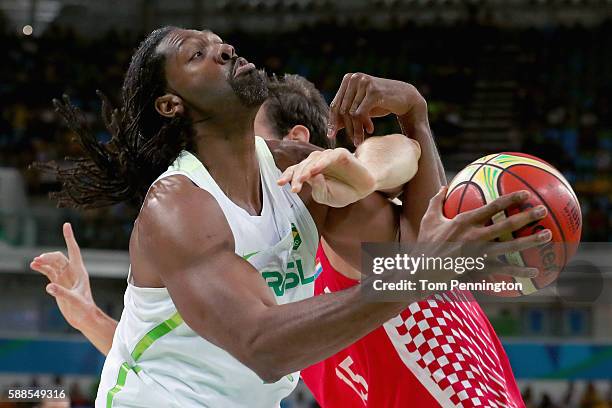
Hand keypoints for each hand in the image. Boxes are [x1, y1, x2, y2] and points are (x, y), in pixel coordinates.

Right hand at [31, 223, 95, 330]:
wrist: (83, 317)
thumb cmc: (84, 308)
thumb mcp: (74, 300)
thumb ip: (62, 293)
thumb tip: (49, 287)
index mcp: (80, 271)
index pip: (74, 250)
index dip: (69, 237)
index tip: (66, 225)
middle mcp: (72, 271)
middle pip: (59, 257)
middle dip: (49, 256)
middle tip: (39, 260)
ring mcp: (64, 277)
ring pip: (52, 263)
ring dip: (43, 261)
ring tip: (34, 262)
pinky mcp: (58, 283)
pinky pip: (48, 272)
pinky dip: (41, 268)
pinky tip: (33, 266)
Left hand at [277, 148, 375, 207]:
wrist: (363, 189)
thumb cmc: (343, 192)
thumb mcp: (326, 196)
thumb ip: (318, 189)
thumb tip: (310, 178)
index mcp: (311, 173)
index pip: (296, 171)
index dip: (287, 175)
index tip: (279, 183)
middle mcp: (317, 163)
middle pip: (302, 165)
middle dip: (296, 176)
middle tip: (295, 187)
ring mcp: (328, 157)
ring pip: (313, 159)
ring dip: (306, 169)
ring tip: (302, 179)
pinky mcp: (340, 154)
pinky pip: (329, 156)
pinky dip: (322, 162)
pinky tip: (316, 170)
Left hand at [327, 73, 425, 144]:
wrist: (405, 97)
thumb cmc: (381, 103)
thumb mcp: (361, 108)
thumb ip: (346, 116)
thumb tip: (329, 131)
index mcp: (348, 79)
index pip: (335, 104)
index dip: (332, 122)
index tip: (331, 136)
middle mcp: (354, 78)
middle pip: (342, 110)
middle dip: (348, 128)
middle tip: (354, 141)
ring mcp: (363, 82)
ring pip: (351, 113)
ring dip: (356, 129)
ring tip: (361, 139)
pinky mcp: (373, 90)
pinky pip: (360, 113)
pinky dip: (363, 125)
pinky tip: (370, 129)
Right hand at [415, 187, 551, 280]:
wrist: (422, 270)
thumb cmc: (425, 243)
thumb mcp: (428, 220)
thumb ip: (437, 201)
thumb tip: (443, 186)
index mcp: (463, 222)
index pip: (491, 207)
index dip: (509, 199)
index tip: (525, 194)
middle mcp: (474, 236)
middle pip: (506, 225)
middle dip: (526, 217)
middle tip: (542, 210)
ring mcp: (479, 254)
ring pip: (510, 247)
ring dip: (530, 241)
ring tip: (547, 235)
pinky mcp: (479, 268)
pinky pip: (503, 270)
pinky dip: (520, 271)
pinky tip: (536, 271)